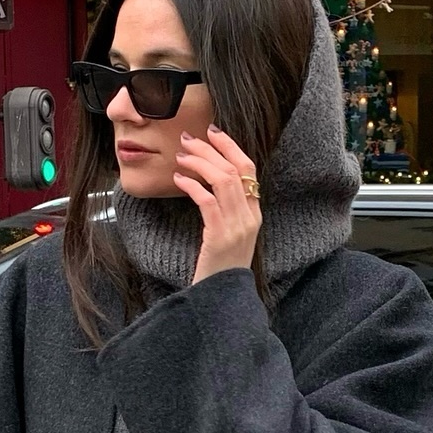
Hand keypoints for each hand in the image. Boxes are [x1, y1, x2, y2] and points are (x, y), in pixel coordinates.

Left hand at [174, 125, 261, 284]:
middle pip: (234, 169)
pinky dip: (192, 186)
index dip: (231, 147)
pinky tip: (178, 180)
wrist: (222, 299)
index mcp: (254, 214)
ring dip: (199, 163)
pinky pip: (207, 201)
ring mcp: (237, 227)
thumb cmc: (220, 268)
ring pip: (222, 180)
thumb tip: (207, 184)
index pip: (249, 169)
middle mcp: (250, 217)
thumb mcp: (229, 236)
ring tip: (181, 157)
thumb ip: (225, 211)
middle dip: (210, 149)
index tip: (213, 132)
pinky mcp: (220, 237)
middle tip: (188, 139)